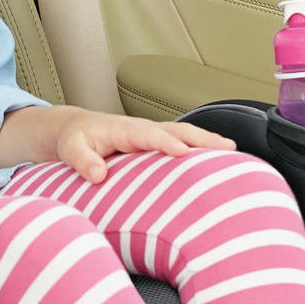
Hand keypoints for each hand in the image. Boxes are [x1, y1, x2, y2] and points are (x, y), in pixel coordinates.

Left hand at [0, 105, 236, 183]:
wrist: (75, 130)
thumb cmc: (74, 140)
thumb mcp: (70, 149)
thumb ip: (82, 160)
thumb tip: (98, 174)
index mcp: (124, 129)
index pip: (149, 134)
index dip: (166, 142)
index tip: (184, 152)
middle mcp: (144, 129)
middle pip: (178, 130)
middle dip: (202, 139)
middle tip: (228, 149)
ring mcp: (153, 136)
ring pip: (186, 136)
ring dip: (208, 144)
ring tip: (234, 155)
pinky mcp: (157, 146)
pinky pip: (183, 145)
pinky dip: (202, 151)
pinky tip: (220, 164)